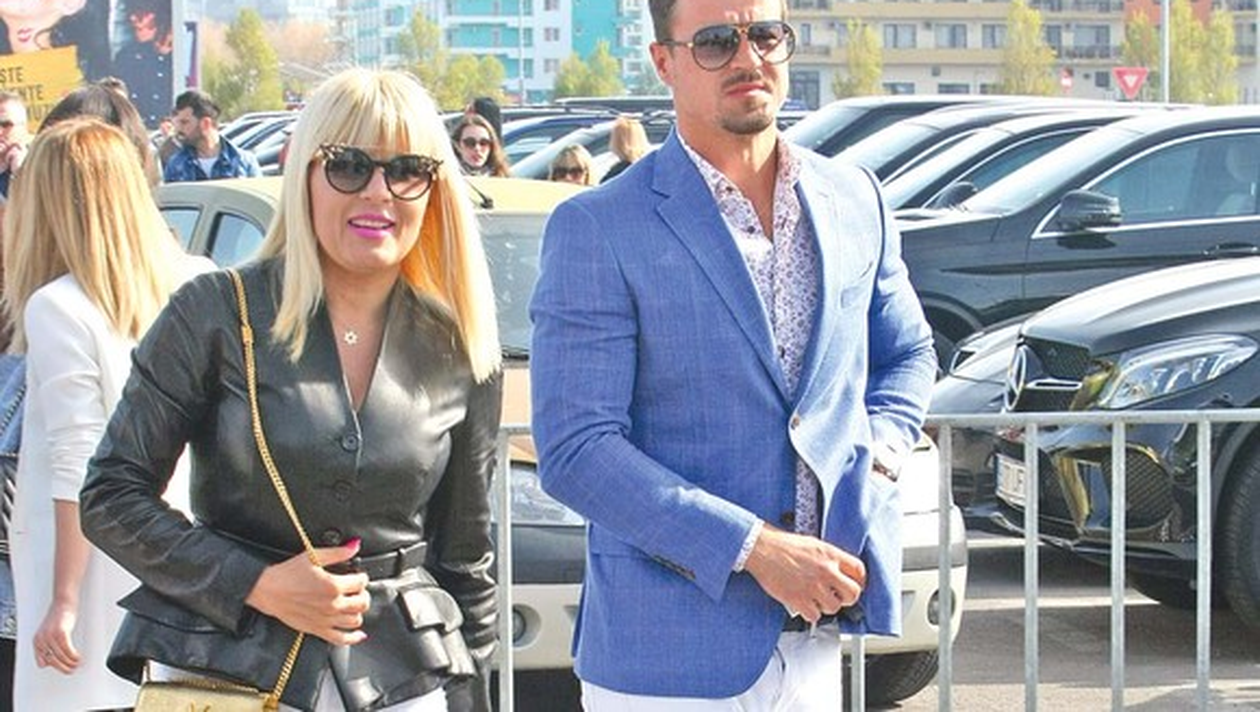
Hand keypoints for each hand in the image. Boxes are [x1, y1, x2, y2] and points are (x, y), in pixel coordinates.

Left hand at [32, 601, 81, 673]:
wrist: (63, 602)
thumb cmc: (59, 616)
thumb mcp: (48, 632)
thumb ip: (47, 646)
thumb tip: (49, 663)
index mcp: (37, 641)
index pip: (43, 662)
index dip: (54, 667)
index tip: (63, 668)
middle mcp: (41, 640)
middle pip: (53, 662)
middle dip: (64, 668)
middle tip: (72, 669)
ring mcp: (50, 637)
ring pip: (62, 657)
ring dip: (72, 663)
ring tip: (77, 663)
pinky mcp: (61, 633)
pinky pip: (68, 650)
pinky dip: (74, 656)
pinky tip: (78, 657)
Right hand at [245, 540, 371, 645]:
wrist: (267, 590)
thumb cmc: (287, 573)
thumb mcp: (313, 556)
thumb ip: (338, 552)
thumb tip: (355, 546)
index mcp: (333, 585)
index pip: (361, 582)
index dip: (362, 577)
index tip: (358, 576)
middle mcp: (332, 604)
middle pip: (363, 603)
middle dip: (363, 594)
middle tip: (357, 590)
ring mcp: (326, 619)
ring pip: (355, 620)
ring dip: (357, 611)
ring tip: (352, 604)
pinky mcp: (317, 630)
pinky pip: (341, 639)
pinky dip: (353, 638)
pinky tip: (358, 634)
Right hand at [743, 524, 865, 622]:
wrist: (760, 549)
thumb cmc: (782, 545)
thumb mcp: (813, 544)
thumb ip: (829, 558)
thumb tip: (840, 571)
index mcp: (830, 554)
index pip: (859, 571)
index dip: (859, 581)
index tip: (855, 585)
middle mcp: (826, 571)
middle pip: (853, 594)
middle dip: (847, 598)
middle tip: (838, 597)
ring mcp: (813, 587)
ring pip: (834, 608)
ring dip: (826, 606)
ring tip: (815, 598)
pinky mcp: (799, 599)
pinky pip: (814, 616)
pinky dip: (810, 612)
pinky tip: (804, 603)